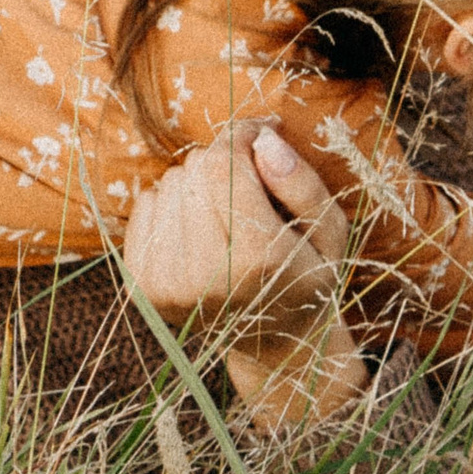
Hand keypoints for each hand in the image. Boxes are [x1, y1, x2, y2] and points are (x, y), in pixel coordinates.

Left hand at [125, 122, 349, 346]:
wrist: (273, 339)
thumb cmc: (306, 274)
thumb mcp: (329, 232)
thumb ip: (302, 184)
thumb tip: (262, 139)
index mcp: (257, 262)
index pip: (224, 166)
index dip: (240, 137)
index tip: (258, 134)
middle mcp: (204, 277)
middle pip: (194, 172)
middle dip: (223, 163)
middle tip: (249, 185)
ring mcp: (167, 284)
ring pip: (169, 184)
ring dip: (198, 186)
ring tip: (227, 216)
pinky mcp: (142, 285)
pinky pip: (145, 206)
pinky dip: (172, 205)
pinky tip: (199, 230)